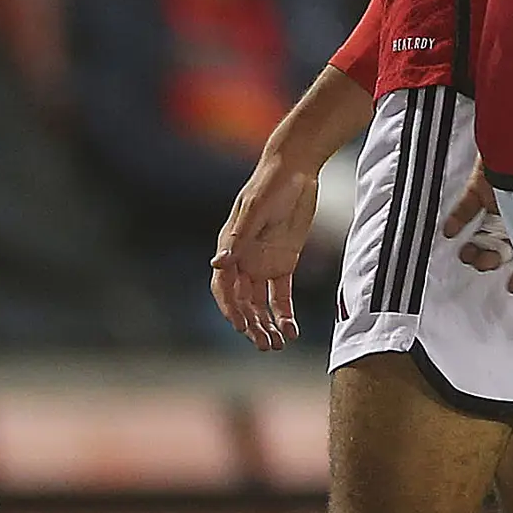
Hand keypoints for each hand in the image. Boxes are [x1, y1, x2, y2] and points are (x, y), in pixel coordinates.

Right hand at [211, 146, 320, 349]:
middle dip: (251, 325)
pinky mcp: (283, 263)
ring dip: (266, 325)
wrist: (296, 168)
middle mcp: (243, 260)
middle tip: (264, 344)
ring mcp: (262, 263)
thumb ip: (239, 237)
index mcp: (230, 247)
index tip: (242, 327)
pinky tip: (292, 331)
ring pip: (260, 303)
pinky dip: (284, 314)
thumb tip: (216, 264)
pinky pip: (280, 295)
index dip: (230, 309)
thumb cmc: (270, 184)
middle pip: (242, 301)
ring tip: (278, 344)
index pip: (224, 287)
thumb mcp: (255, 209)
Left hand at [441, 163, 512, 292]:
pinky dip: (458, 218)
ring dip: (476, 245)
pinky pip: (468, 204)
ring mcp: (504, 195)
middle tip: (482, 264)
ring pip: (486, 227)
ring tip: (466, 255)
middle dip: (494, 257)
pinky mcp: (484, 181)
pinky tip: (450, 231)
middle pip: (507, 241)